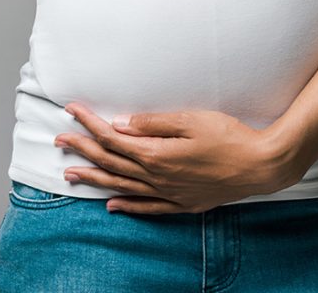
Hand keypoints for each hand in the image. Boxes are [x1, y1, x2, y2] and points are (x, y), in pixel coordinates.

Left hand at [54, 102, 295, 214]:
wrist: (260, 165)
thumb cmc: (229, 136)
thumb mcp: (191, 120)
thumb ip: (154, 123)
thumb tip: (122, 124)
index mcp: (157, 153)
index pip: (113, 138)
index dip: (89, 123)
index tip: (70, 111)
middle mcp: (157, 177)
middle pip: (111, 162)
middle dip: (82, 149)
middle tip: (58, 140)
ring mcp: (169, 193)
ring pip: (122, 186)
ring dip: (94, 177)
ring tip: (70, 173)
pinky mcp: (182, 203)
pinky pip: (146, 207)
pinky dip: (126, 206)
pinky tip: (111, 205)